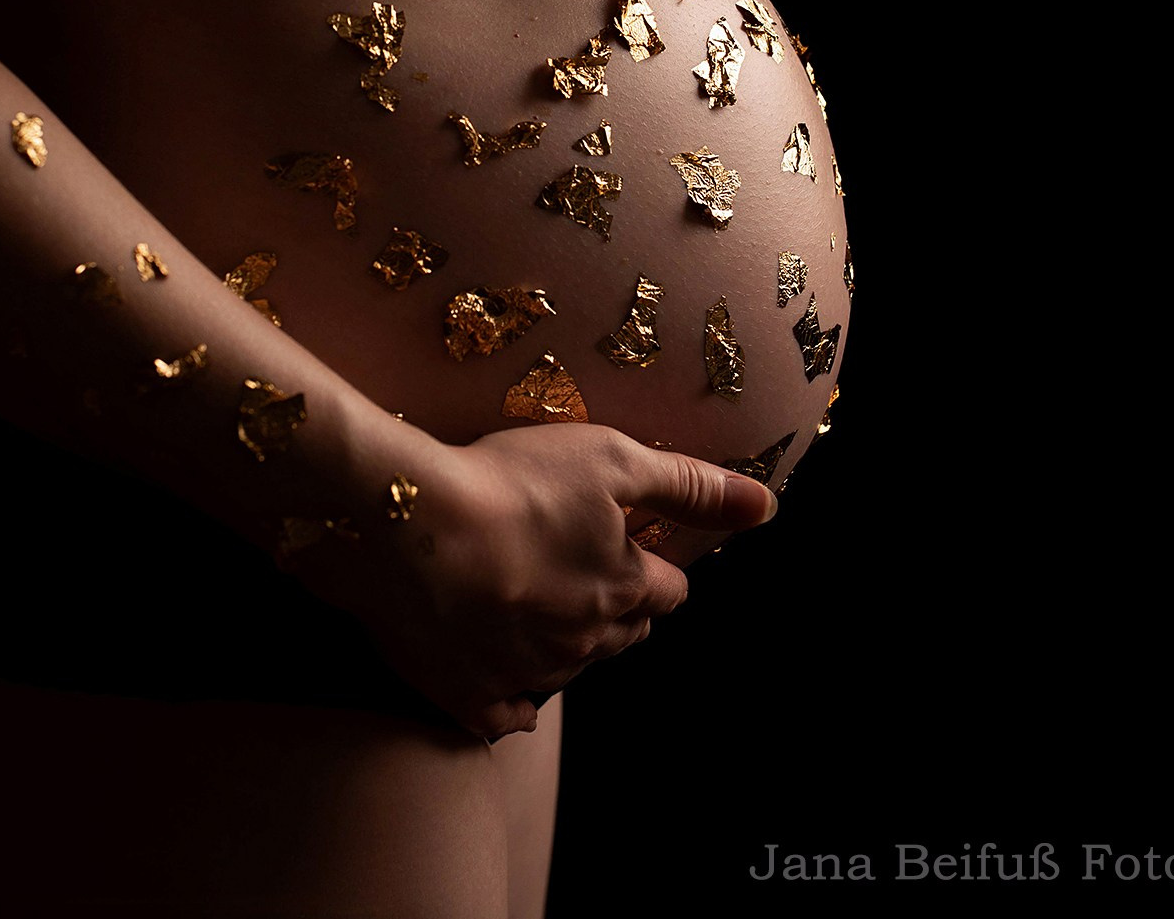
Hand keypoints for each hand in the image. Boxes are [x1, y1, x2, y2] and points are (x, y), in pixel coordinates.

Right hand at [288, 423, 776, 739]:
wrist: (407, 526)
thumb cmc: (512, 482)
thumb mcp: (613, 460)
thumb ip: (689, 485)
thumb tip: (766, 507)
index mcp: (624, 586)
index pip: (668, 590)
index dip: (656, 565)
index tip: (635, 546)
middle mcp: (586, 640)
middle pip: (626, 635)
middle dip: (621, 609)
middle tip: (590, 575)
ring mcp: (527, 672)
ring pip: (570, 668)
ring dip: (565, 642)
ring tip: (536, 605)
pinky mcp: (469, 693)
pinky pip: (505, 714)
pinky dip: (510, 698)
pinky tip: (504, 681)